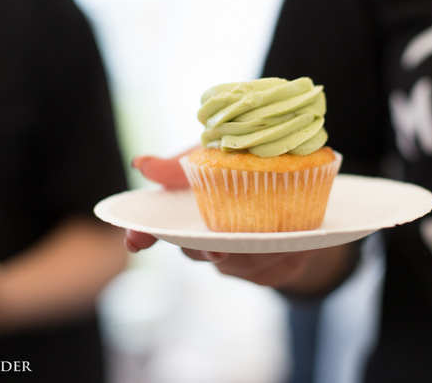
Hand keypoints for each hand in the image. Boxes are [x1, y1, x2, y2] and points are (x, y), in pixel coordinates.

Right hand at [126, 151, 348, 292]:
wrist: (296, 181)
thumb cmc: (242, 165)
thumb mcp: (212, 158)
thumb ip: (178, 167)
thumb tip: (139, 164)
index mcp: (187, 216)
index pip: (154, 230)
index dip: (143, 235)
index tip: (136, 241)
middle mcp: (205, 244)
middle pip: (197, 253)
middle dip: (208, 250)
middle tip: (218, 246)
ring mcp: (235, 263)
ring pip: (237, 264)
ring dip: (252, 249)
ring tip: (273, 228)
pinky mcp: (268, 273)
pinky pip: (270, 271)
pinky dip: (281, 253)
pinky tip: (292, 239)